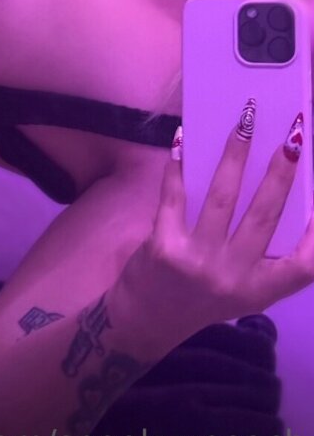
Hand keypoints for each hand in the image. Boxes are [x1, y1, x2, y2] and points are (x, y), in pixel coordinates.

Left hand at [115, 109, 313, 349]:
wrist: (145, 320)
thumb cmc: (199, 298)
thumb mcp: (242, 290)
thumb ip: (262, 257)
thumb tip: (273, 191)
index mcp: (260, 289)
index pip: (304, 265)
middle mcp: (234, 276)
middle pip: (265, 215)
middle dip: (281, 171)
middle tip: (295, 133)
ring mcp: (199, 260)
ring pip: (223, 197)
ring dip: (236, 155)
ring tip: (244, 123)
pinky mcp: (164, 245)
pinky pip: (175, 195)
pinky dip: (180, 164)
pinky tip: (183, 138)